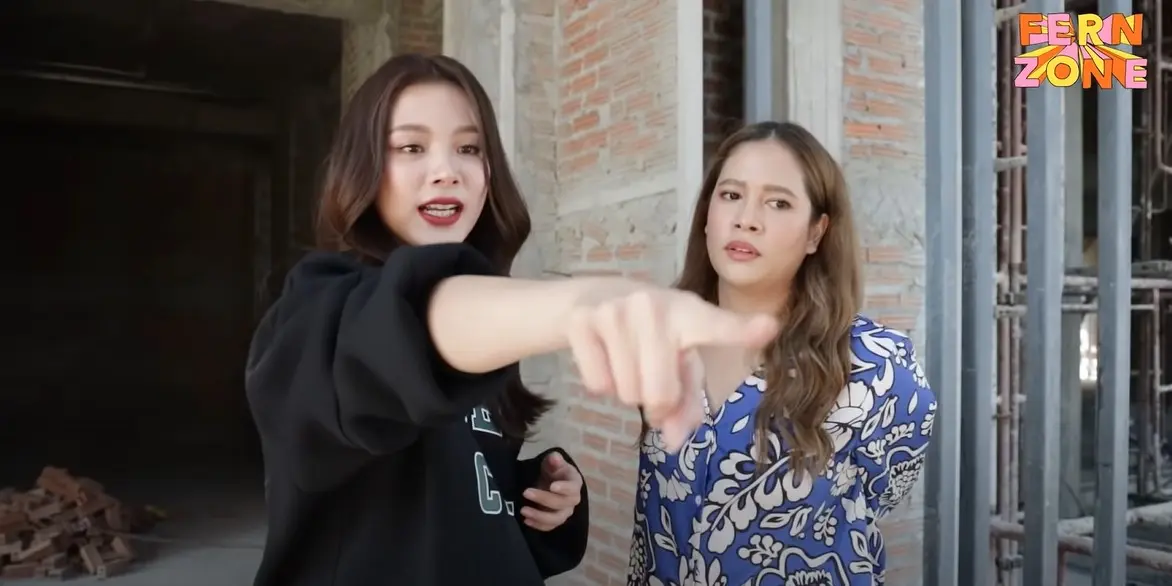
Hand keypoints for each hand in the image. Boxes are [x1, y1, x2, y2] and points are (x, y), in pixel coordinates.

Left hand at [520, 452, 582, 530]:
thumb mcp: (553, 461)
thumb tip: (554, 458)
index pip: (572, 487)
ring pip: (556, 519)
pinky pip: (549, 527)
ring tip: (524, 510)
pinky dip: (538, 525)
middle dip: (543, 499)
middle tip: (525, 492)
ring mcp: (565, 512)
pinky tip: (526, 520)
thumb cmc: (554, 470)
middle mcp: (573, 500)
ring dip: (540, 516)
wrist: (552, 481)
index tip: (552, 486)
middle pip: (562, 504)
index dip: (564, 488)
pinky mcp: (555, 520)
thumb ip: (554, 460)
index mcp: (574, 483)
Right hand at [565, 288, 777, 450]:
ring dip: (627, 391)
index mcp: (689, 314)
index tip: (768, 327)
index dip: (743, 330)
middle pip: (658, 396)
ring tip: (627, 360)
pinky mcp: (583, 321)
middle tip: (652, 381)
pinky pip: (598, 385)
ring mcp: (615, 311)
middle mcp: (653, 306)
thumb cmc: (653, 335)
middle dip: (655, 405)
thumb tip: (674, 442)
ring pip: (626, 393)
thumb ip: (687, 402)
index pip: (718, 326)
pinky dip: (601, 384)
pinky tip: (604, 356)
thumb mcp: (678, 360)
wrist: (596, 296)